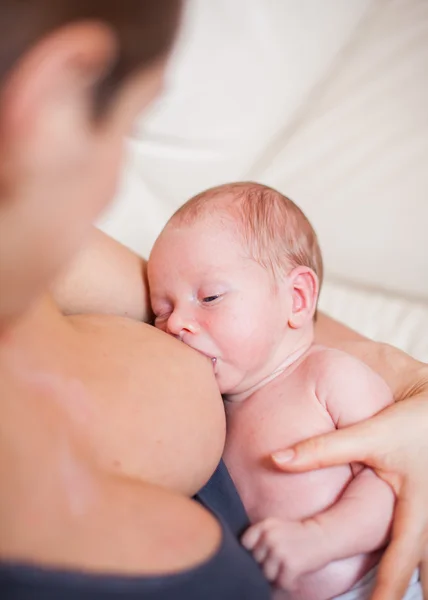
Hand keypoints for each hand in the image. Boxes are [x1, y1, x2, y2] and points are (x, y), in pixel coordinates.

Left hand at [242, 517, 324, 590]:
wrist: (323, 535)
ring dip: (277, 577)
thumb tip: (246, 560)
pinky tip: (295, 579)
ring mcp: (280, 550)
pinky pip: (282, 584)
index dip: (253, 551)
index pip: (245, 543)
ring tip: (286, 573)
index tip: (264, 554)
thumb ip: (261, 538)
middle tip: (279, 565)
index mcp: (265, 525)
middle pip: (256, 561)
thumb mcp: (276, 528)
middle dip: (266, 566)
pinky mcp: (291, 564)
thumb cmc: (298, 535)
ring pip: (267, 575)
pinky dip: (289, 585)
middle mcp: (270, 537)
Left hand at [271, 393, 427, 599]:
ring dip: (419, 583)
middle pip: (424, 574)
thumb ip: (322, 450)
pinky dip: (422, 565)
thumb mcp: (369, 436)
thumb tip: (277, 460)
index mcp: (414, 511)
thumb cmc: (410, 425)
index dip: (385, 592)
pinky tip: (415, 574)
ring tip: (398, 599)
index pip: (398, 563)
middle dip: (405, 597)